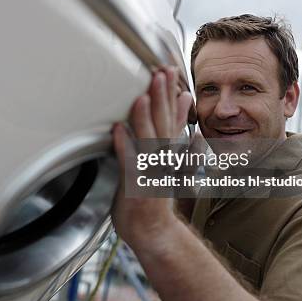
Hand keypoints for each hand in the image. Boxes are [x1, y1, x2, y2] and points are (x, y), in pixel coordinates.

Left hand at [111, 67, 192, 248]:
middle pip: (163, 122)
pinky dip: (125, 145)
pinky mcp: (136, 184)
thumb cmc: (156, 192)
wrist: (156, 231)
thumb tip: (183, 101)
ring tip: (142, 96)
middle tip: (161, 73)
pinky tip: (118, 129)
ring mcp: (150, 170)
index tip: (170, 69)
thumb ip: (174, 127)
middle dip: (162, 96)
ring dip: (145, 117)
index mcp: (168, 149)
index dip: (170, 92)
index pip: (172, 115)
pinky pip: (130, 163)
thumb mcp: (170, 155)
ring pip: (149, 139)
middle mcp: (162, 157)